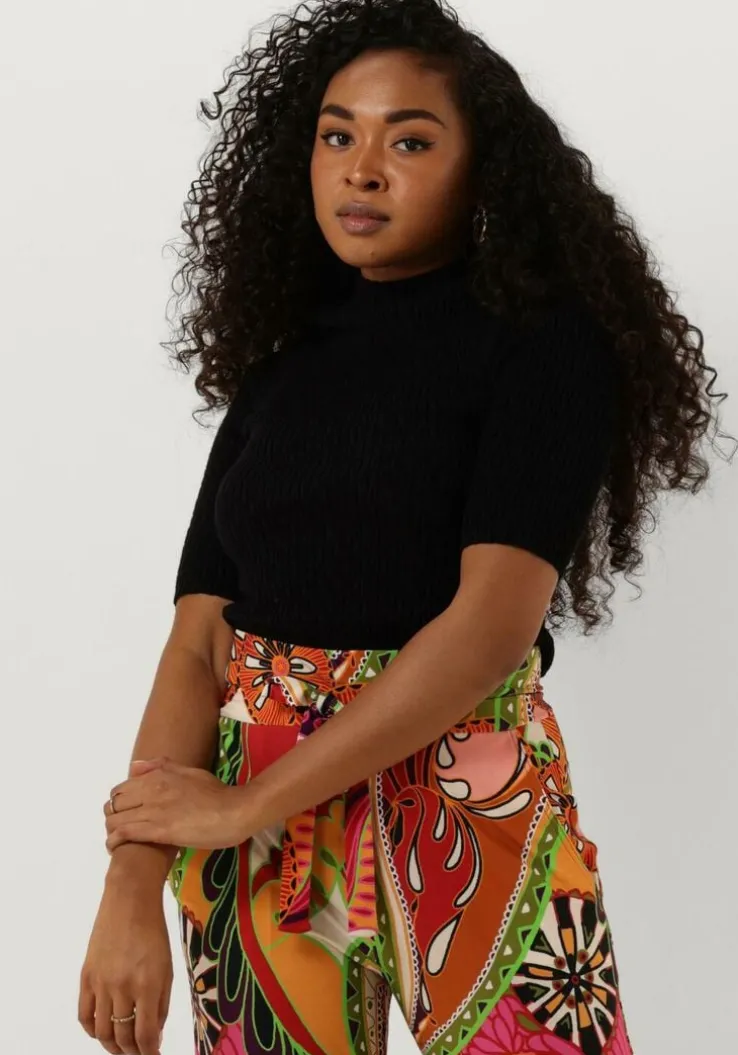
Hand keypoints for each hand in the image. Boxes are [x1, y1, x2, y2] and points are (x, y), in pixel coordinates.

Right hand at [78, 872, 171, 1054]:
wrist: (129, 900)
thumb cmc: (155, 932)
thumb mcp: (168, 968)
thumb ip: (161, 1004)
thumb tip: (154, 1036)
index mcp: (148, 984)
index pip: (145, 1035)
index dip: (149, 1052)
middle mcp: (122, 987)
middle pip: (122, 1037)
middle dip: (132, 1052)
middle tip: (139, 1052)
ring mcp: (101, 983)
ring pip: (102, 1032)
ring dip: (113, 1046)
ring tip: (122, 1047)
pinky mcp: (86, 976)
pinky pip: (84, 1015)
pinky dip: (92, 1031)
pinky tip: (102, 1031)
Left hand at [104, 757, 251, 851]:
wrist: (236, 811)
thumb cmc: (217, 793)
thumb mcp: (190, 772)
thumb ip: (161, 767)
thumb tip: (135, 765)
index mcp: (159, 775)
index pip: (121, 788)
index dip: (119, 802)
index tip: (125, 812)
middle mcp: (152, 789)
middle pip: (114, 804)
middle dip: (112, 816)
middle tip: (121, 827)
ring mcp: (155, 809)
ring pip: (115, 820)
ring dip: (111, 831)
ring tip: (117, 840)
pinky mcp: (159, 830)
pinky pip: (125, 834)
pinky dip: (114, 841)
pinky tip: (116, 847)